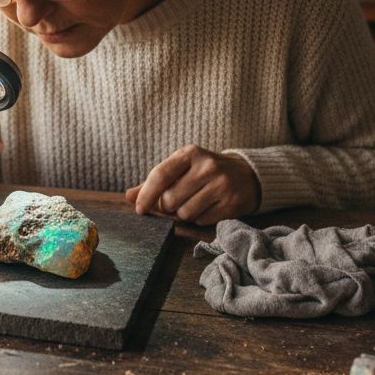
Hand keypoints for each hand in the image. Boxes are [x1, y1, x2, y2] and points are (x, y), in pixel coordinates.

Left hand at [125, 145, 258, 225]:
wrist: (246, 175)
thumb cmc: (204, 172)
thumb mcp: (181, 169)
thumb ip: (154, 182)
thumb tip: (128, 196)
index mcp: (190, 153)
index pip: (161, 174)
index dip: (147, 194)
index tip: (139, 209)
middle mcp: (207, 166)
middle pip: (170, 199)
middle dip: (168, 207)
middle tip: (176, 202)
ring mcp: (222, 184)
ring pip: (185, 214)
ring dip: (184, 215)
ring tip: (194, 203)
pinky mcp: (232, 203)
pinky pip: (202, 221)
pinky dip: (200, 219)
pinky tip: (208, 208)